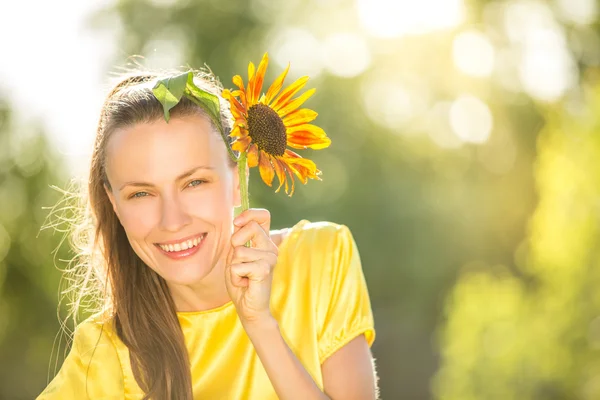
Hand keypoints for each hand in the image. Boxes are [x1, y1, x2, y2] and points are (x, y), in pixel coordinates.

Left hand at [225, 208, 278, 326]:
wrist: (249, 307)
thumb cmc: (241, 282)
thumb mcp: (235, 256)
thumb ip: (237, 240)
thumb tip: (237, 222)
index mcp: (264, 242)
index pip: (263, 216)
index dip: (249, 214)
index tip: (237, 223)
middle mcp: (270, 247)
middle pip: (251, 227)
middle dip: (235, 242)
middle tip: (238, 261)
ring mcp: (270, 258)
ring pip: (239, 250)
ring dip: (233, 266)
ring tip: (243, 276)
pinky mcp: (265, 269)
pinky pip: (237, 266)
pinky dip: (235, 276)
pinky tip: (245, 283)